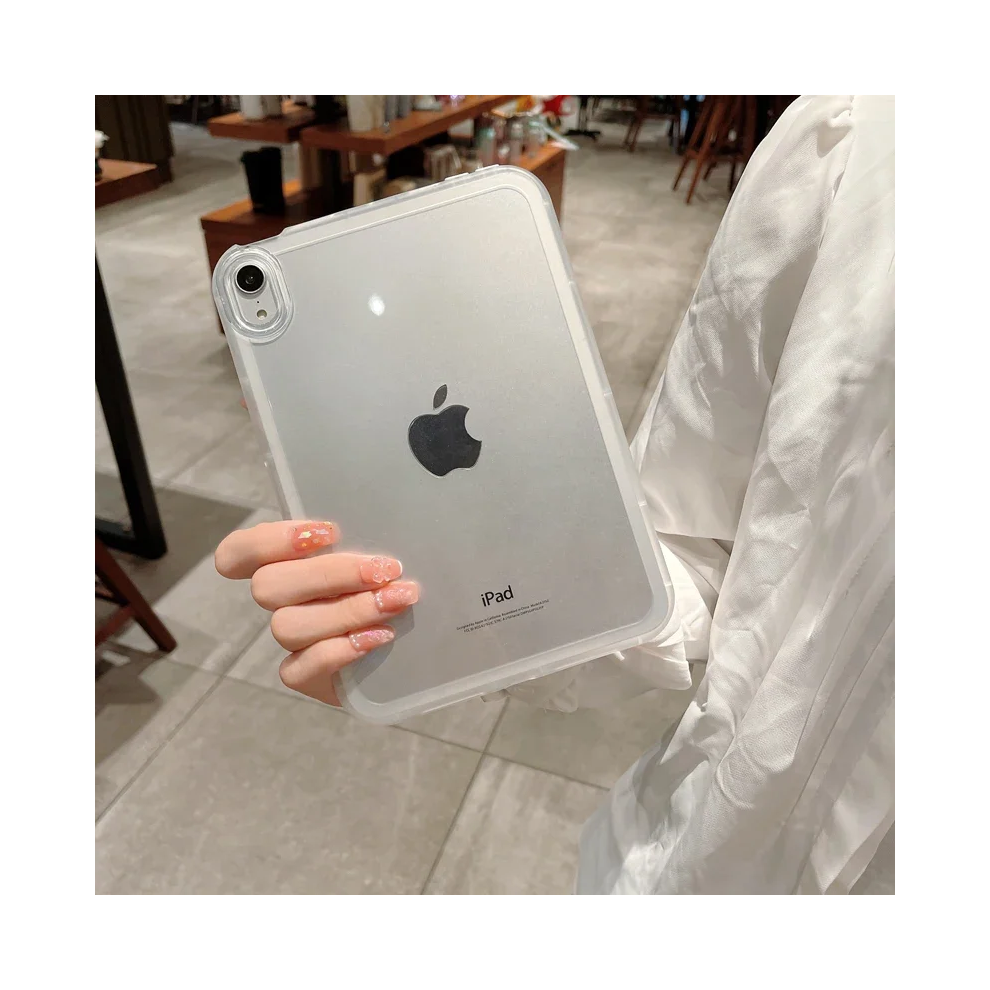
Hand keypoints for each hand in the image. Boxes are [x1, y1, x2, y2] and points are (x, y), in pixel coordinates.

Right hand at [215, 520, 417, 705]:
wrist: (425, 644)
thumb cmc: (400, 582)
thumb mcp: (381, 550)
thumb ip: (366, 535)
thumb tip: (381, 515)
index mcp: (291, 562)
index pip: (239, 552)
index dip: (270, 541)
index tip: (330, 532)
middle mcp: (284, 602)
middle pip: (267, 586)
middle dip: (330, 574)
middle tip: (385, 569)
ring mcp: (293, 642)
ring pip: (286, 626)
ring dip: (347, 610)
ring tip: (398, 600)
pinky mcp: (308, 677)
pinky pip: (301, 668)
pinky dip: (342, 650)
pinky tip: (382, 636)